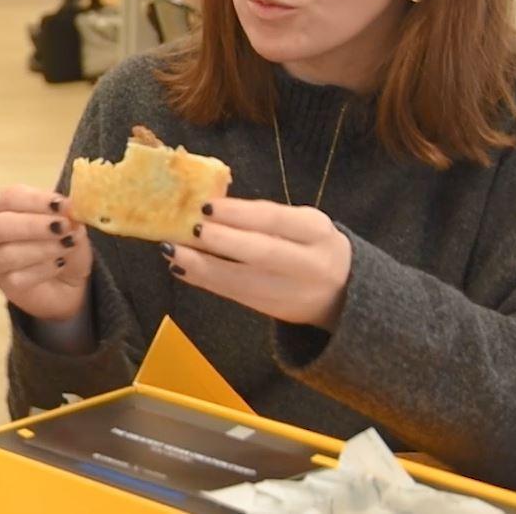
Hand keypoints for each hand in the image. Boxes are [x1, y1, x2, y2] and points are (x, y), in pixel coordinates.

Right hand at [0, 185, 91, 322]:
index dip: (34, 199)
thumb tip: (71, 211)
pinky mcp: (4, 285)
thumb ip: (70, 219)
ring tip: (67, 245)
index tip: (61, 204)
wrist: (66, 282)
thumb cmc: (62, 244)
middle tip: (62, 226)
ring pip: (6, 254)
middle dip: (31, 224)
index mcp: (2, 207)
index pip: (9, 197)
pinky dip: (43, 269)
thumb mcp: (73, 227)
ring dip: (41, 248)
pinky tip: (60, 264)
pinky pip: (18, 278)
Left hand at [163, 197, 351, 329]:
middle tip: (189, 229)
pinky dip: (205, 281)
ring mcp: (290, 292)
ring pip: (243, 281)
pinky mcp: (273, 310)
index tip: (207, 206)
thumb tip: (210, 204)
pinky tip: (182, 268)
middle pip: (262, 253)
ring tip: (173, 251)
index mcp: (316, 231)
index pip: (276, 220)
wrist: (342, 293)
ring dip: (203, 266)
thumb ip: (265, 216)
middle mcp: (308, 263)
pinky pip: (234, 295)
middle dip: (222, 242)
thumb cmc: (310, 245)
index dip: (240, 214)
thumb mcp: (302, 223)